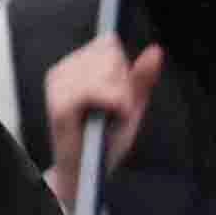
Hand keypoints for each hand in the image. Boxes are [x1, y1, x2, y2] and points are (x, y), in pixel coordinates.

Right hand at [40, 39, 160, 208]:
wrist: (89, 170)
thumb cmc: (106, 138)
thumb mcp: (131, 104)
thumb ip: (142, 77)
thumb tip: (156, 49)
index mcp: (76, 66)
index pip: (108, 44)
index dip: (123, 69)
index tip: (121, 93)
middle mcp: (63, 71)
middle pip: (110, 55)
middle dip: (124, 84)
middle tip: (115, 109)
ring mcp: (59, 87)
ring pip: (106, 70)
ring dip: (121, 96)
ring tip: (112, 115)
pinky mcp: (59, 106)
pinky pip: (95, 90)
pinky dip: (114, 102)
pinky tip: (114, 113)